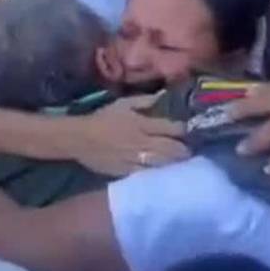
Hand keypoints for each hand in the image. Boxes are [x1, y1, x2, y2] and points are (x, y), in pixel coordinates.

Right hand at [69, 95, 189, 175]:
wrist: (79, 138)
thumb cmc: (102, 118)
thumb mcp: (123, 103)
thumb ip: (145, 101)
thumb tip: (164, 96)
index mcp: (141, 123)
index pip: (170, 127)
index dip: (183, 130)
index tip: (190, 131)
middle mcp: (140, 141)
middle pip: (170, 148)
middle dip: (184, 150)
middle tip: (190, 150)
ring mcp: (134, 158)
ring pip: (161, 163)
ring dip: (175, 163)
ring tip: (183, 163)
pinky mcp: (126, 171)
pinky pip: (147, 174)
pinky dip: (157, 173)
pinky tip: (165, 173)